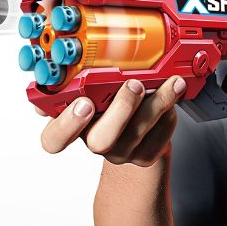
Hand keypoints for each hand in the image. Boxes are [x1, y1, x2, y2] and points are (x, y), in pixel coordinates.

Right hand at [38, 75, 185, 166]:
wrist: (130, 131)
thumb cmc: (105, 102)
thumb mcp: (85, 88)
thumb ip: (72, 79)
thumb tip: (59, 69)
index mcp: (71, 125)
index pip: (53, 139)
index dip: (67, 124)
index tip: (84, 102)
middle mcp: (93, 142)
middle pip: (100, 141)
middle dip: (120, 110)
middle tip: (134, 85)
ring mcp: (120, 152)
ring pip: (137, 134)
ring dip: (157, 104)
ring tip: (170, 83)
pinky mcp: (145, 156)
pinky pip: (160, 138)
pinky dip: (169, 115)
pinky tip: (173, 96)